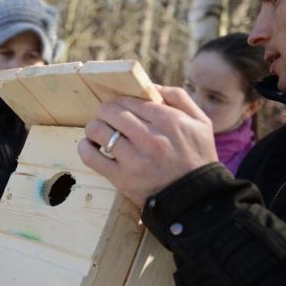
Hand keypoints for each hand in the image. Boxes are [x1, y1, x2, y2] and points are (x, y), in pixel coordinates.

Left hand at [78, 85, 217, 206]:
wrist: (196, 198)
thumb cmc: (197, 158)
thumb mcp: (200, 122)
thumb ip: (178, 98)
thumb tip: (150, 86)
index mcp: (169, 120)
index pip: (131, 100)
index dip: (121, 102)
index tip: (120, 108)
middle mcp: (151, 138)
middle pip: (111, 111)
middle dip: (106, 112)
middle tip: (108, 118)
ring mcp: (134, 159)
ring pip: (98, 130)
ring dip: (94, 128)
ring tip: (99, 132)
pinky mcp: (122, 178)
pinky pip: (91, 156)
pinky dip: (85, 148)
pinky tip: (91, 146)